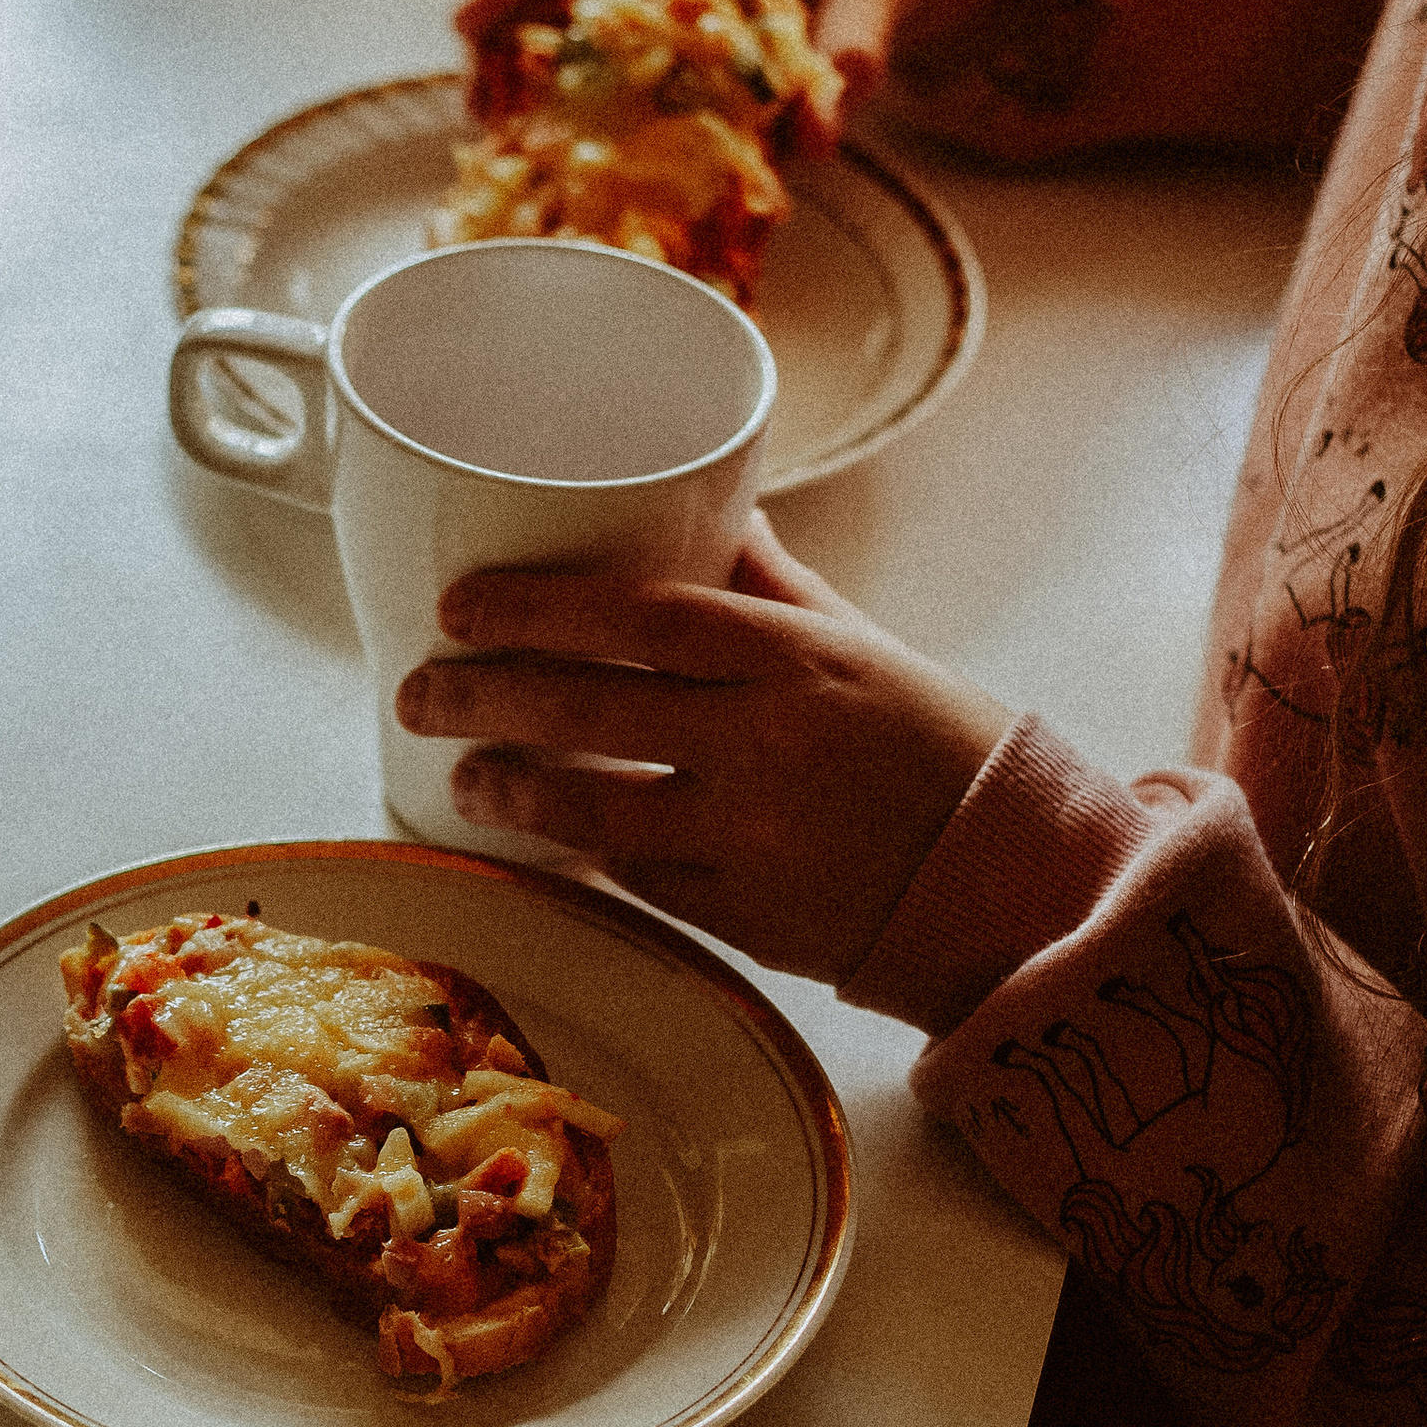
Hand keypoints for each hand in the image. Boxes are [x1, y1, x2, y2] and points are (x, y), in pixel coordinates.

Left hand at [395, 514, 1012, 983]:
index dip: (535, 609)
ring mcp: (749, 839)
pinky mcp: (742, 918)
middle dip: (481, 698)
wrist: (1008, 881)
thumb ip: (770, 587)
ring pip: (590, 811)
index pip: (639, 615)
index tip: (459, 606)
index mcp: (796, 658)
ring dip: (508, 791)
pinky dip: (582, 854)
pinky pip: (635, 879)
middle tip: (417, 690)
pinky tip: (541, 834)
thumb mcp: (863, 645)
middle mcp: (767, 744)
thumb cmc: (934, 745)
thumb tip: (704, 507)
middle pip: (587, 710)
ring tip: (462, 776)